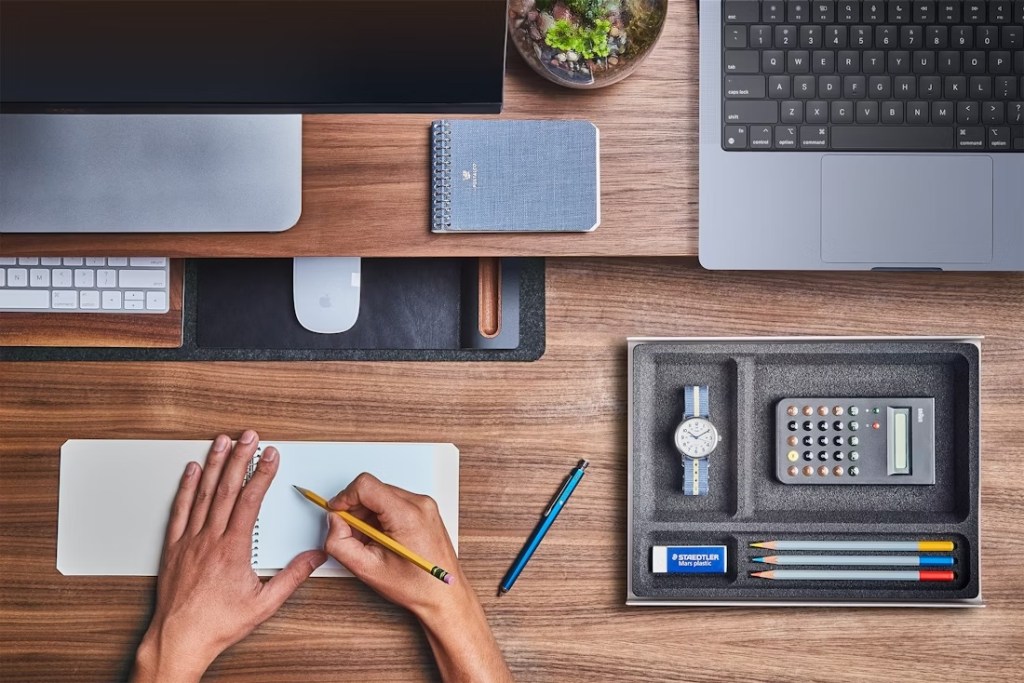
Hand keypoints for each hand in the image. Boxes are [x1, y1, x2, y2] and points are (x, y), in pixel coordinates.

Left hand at [132, 431, 326, 682]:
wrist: (179, 639)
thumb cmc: (218, 624)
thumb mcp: (264, 604)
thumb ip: (292, 577)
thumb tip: (315, 557)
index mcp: (233, 549)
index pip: (250, 501)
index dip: (262, 474)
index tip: (270, 455)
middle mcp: (209, 540)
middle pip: (227, 489)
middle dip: (240, 458)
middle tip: (248, 437)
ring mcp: (189, 541)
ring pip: (203, 494)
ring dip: (215, 464)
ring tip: (222, 441)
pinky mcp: (174, 548)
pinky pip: (180, 510)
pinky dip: (187, 487)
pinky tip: (192, 471)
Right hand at [325, 473, 510, 681]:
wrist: (444, 595)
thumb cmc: (415, 586)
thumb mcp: (367, 569)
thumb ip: (340, 543)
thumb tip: (334, 521)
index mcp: (406, 515)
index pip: (366, 485)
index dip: (345, 497)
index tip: (337, 512)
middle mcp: (419, 504)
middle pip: (373, 490)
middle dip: (356, 511)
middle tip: (355, 537)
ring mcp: (425, 505)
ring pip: (382, 495)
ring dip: (369, 515)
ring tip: (372, 543)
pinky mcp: (425, 510)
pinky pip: (394, 503)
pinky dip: (382, 517)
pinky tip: (384, 540)